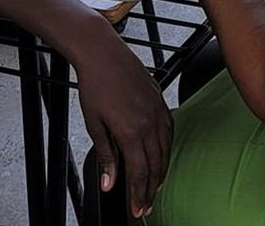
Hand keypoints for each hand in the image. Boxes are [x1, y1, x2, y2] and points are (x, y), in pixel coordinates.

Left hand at [75, 29, 172, 217]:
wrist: (104, 54)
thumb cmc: (95, 86)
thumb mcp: (94, 124)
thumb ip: (106, 156)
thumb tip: (109, 184)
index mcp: (131, 132)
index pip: (140, 173)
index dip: (139, 195)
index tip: (137, 210)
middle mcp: (149, 123)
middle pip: (156, 166)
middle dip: (151, 190)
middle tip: (146, 206)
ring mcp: (157, 111)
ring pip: (166, 150)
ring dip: (161, 171)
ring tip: (155, 187)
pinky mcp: (160, 100)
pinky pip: (169, 131)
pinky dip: (167, 148)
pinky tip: (162, 155)